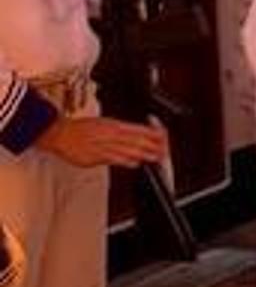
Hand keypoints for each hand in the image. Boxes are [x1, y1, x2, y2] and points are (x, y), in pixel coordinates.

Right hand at [34, 115, 167, 168]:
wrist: (59, 134)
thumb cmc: (82, 129)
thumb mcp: (106, 123)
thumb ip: (123, 131)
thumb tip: (141, 134)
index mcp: (114, 125)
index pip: (139, 129)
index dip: (153, 134)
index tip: (164, 138)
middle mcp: (110, 135)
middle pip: (136, 140)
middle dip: (152, 146)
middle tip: (164, 151)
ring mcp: (102, 146)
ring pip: (127, 150)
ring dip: (143, 154)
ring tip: (155, 157)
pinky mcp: (94, 157)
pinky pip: (113, 159)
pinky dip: (125, 161)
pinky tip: (135, 163)